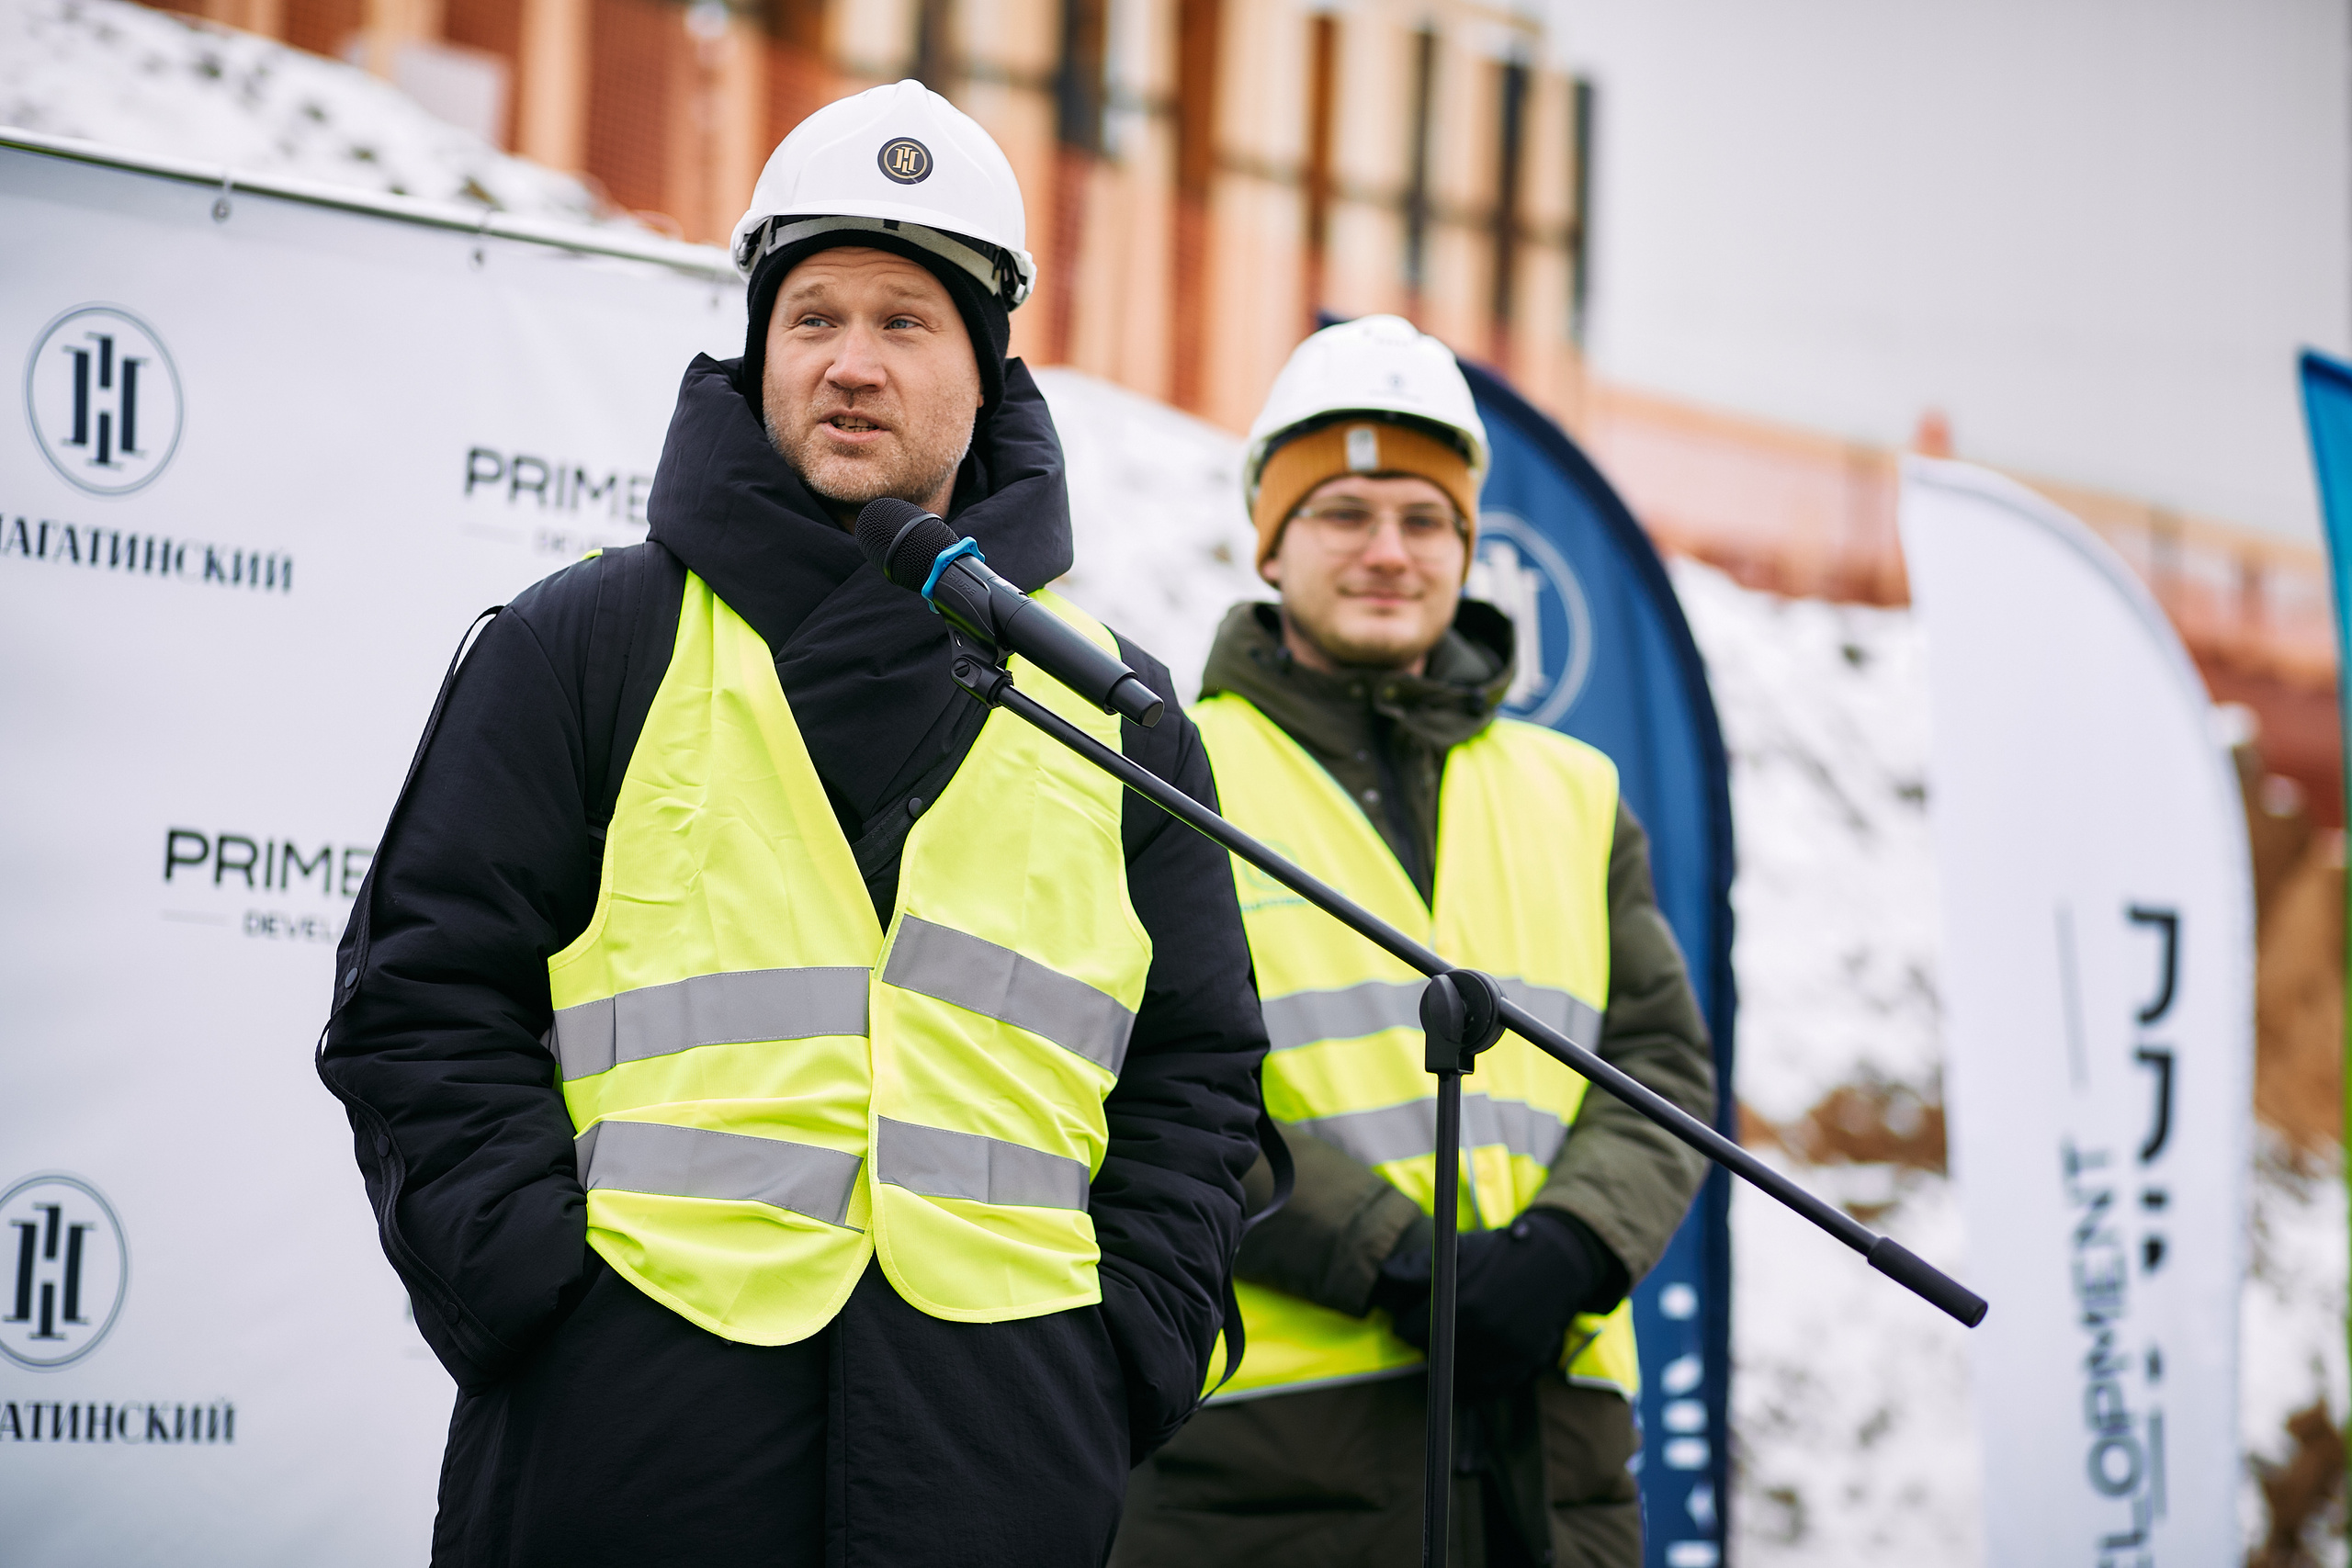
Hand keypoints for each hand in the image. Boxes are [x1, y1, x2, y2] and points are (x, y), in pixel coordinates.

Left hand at [1369, 1210, 1617, 1403]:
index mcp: (1459, 1303)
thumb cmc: (1500, 1252)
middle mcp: (1482, 1333)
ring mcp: (1504, 1353)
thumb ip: (1417, 1266)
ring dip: (1449, 1365)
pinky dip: (1476, 1381)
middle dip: (1426, 1344)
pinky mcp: (1523, 1366)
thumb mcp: (1458, 1250)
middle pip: (1432, 1355)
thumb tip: (1386, 1274)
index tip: (1408, 1323)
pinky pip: (1487, 1389)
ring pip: (1456, 1376)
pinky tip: (1474, 1361)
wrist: (1557, 1262)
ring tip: (1452, 1347)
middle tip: (1430, 1334)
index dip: (1406, 1325)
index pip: (1411, 1331)